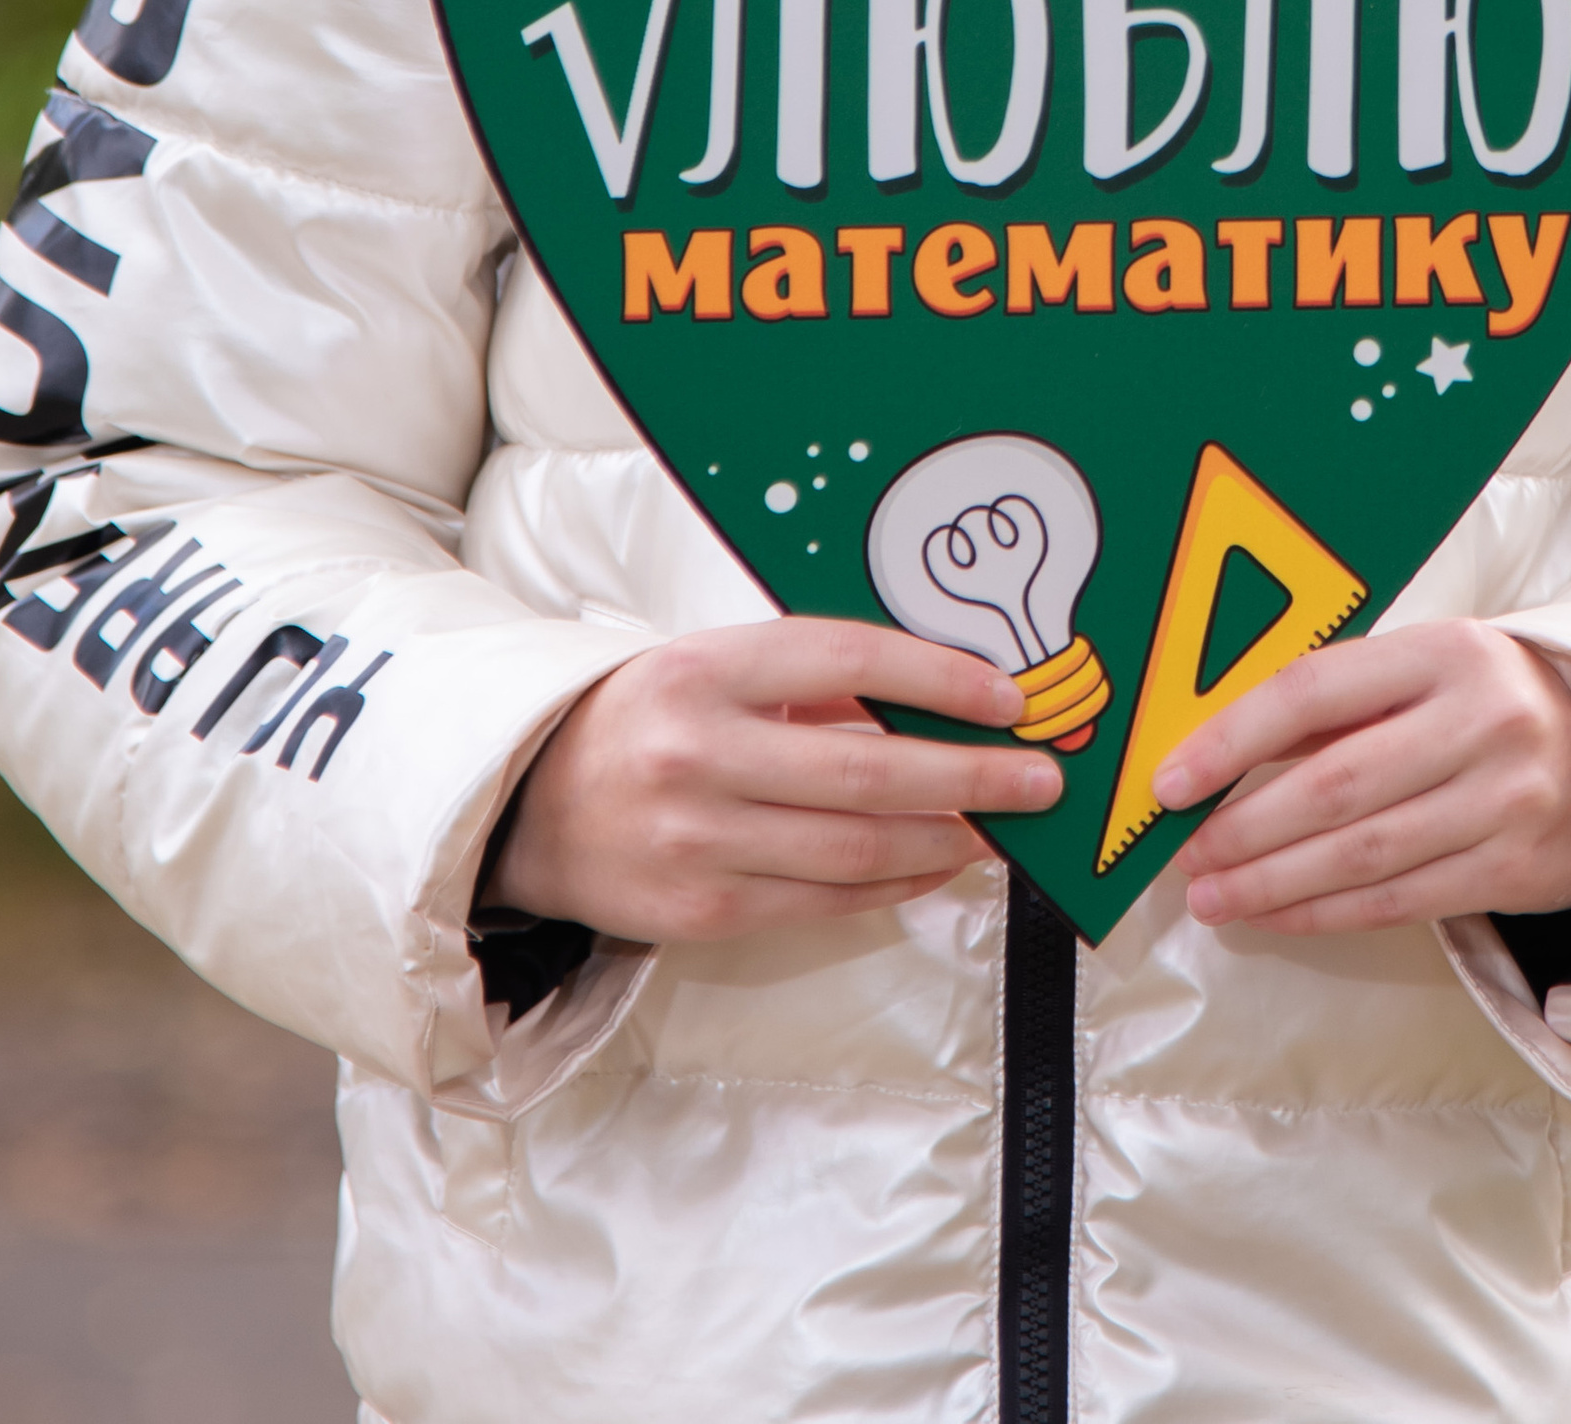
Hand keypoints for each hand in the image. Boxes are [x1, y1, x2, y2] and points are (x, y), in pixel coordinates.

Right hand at [485, 620, 1059, 944]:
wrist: (532, 807)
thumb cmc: (646, 721)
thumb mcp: (713, 669)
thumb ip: (809, 682)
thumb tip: (933, 699)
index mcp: (706, 669)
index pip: (847, 659)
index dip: (936, 677)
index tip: (1007, 696)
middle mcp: (700, 752)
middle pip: (867, 771)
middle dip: (970, 776)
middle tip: (1038, 779)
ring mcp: (700, 838)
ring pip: (855, 849)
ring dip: (945, 840)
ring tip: (1002, 828)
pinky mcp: (703, 910)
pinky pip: (823, 901)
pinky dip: (894, 887)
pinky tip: (937, 866)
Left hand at [1160, 621, 1570, 938]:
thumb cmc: (1488, 702)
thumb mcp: (1426, 670)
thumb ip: (1342, 702)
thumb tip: (1220, 748)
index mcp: (1444, 651)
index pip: (1316, 690)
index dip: (1233, 738)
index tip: (1171, 780)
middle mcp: (1479, 721)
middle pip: (1334, 785)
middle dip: (1245, 827)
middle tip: (1185, 855)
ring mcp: (1504, 799)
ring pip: (1362, 853)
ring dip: (1274, 882)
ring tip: (1212, 898)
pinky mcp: (1516, 868)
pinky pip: (1400, 899)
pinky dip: (1327, 911)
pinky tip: (1276, 914)